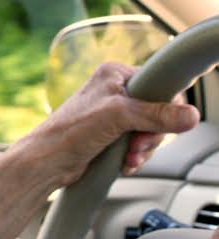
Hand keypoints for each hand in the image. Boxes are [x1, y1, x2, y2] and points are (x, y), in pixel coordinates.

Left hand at [16, 62, 198, 188]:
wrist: (47, 162)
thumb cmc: (69, 132)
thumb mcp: (118, 116)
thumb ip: (156, 114)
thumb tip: (191, 116)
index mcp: (115, 74)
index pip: (160, 83)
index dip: (168, 106)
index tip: (166, 124)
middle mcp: (115, 91)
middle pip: (159, 111)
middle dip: (153, 134)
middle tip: (138, 145)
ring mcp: (113, 115)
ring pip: (151, 131)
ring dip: (144, 149)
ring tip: (129, 157)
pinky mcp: (111, 136)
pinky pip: (139, 145)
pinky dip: (136, 157)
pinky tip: (125, 163)